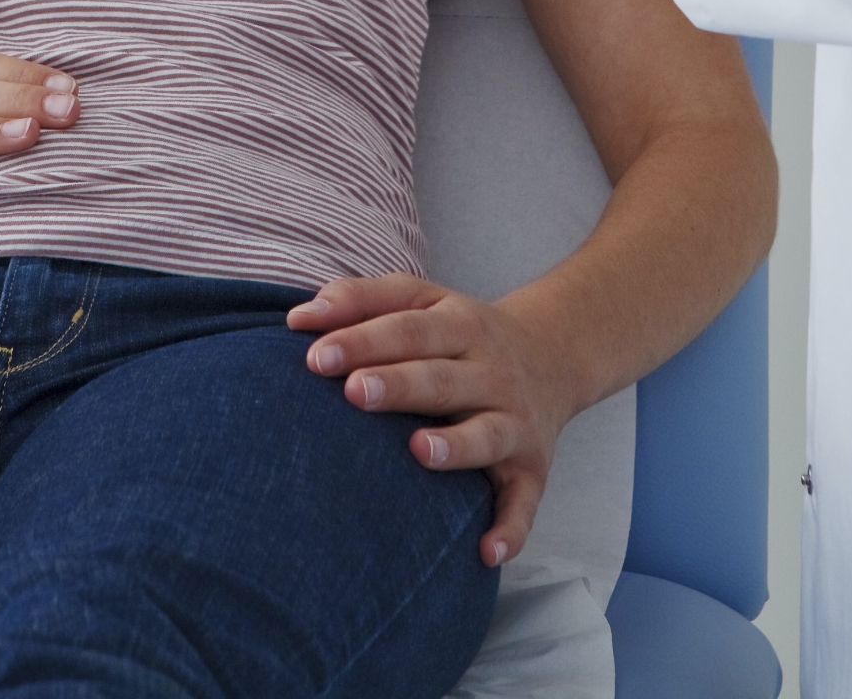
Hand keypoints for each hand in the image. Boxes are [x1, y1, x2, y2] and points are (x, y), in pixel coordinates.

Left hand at [290, 275, 573, 567]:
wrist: (552, 356)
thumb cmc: (458, 334)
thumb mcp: (421, 300)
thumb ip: (361, 300)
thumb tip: (300, 317)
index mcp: (460, 324)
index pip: (409, 329)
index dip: (364, 340)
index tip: (316, 357)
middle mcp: (491, 371)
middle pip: (442, 378)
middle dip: (399, 384)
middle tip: (353, 392)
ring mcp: (514, 421)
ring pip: (486, 434)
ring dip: (455, 445)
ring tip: (417, 451)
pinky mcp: (531, 469)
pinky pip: (523, 502)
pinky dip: (510, 528)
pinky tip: (486, 550)